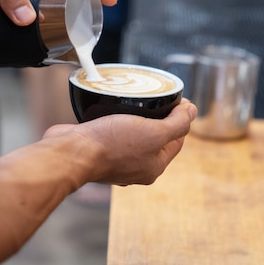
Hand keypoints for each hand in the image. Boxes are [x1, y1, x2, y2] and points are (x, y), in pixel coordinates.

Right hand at [42, 100, 196, 185]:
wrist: (71, 152)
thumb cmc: (111, 145)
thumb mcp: (154, 132)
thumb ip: (177, 124)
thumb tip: (193, 111)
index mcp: (154, 166)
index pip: (177, 140)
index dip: (180, 118)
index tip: (176, 99)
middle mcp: (137, 167)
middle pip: (156, 137)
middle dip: (158, 117)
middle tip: (155, 96)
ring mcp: (117, 160)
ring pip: (134, 135)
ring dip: (136, 118)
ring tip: (135, 100)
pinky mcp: (99, 151)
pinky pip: (114, 134)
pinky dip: (116, 121)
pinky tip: (114, 109)